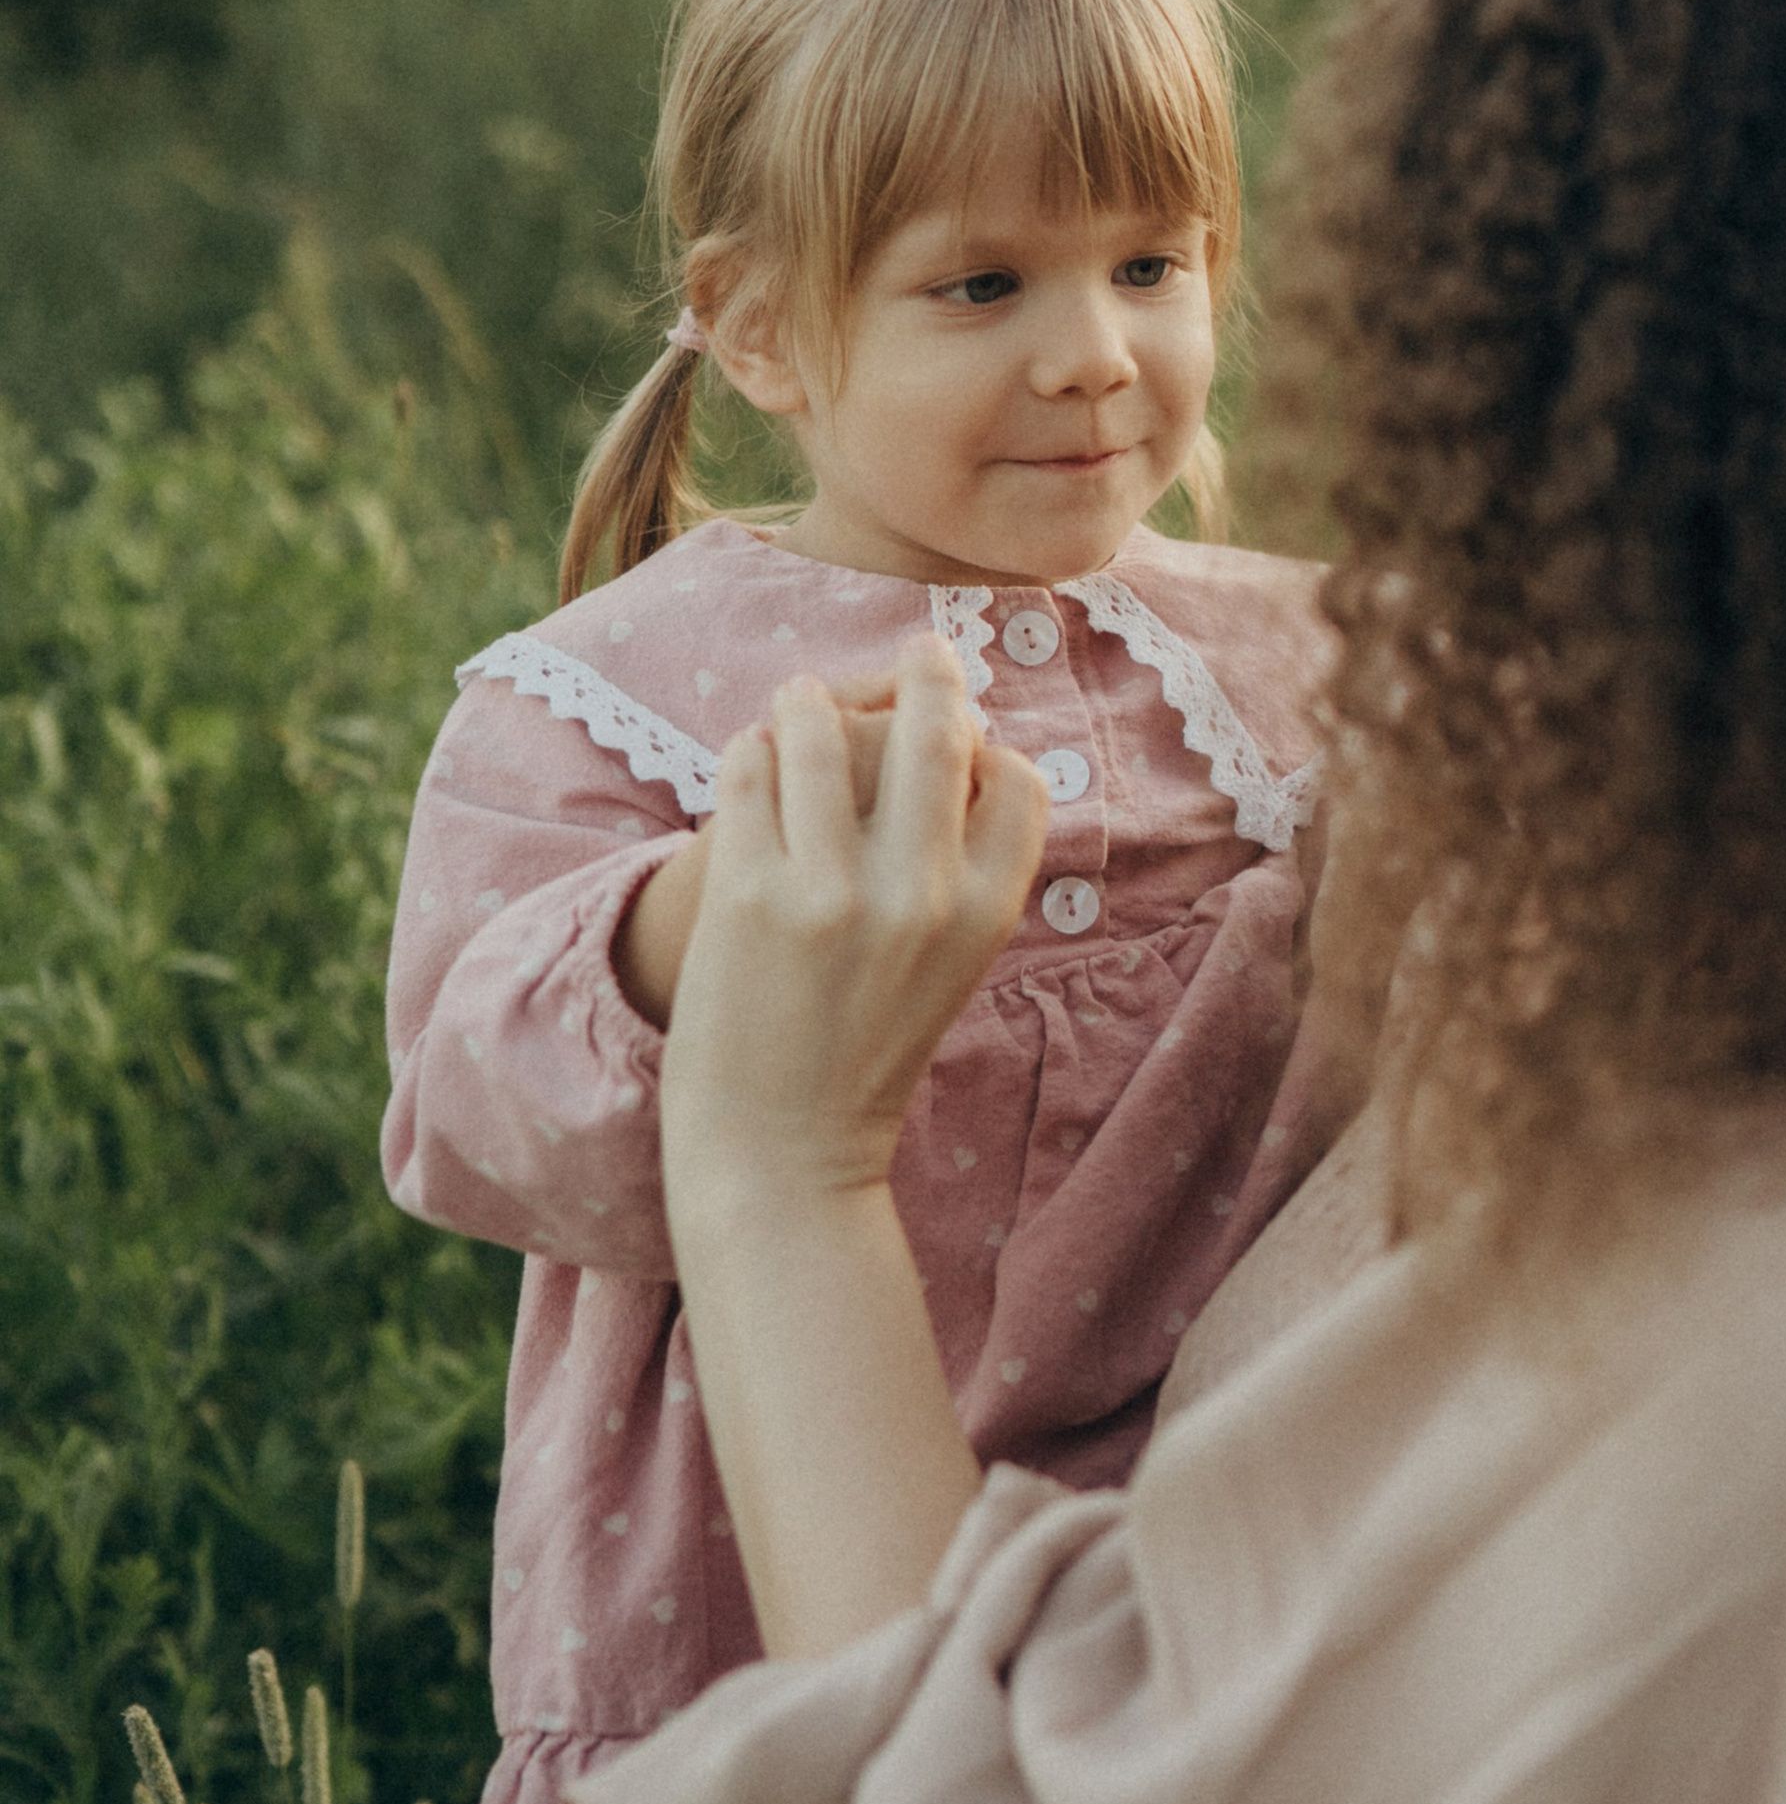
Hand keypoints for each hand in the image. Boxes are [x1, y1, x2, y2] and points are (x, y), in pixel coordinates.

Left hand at [661, 647, 1047, 1208]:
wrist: (780, 1156)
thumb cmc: (864, 1058)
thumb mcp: (949, 971)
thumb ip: (961, 877)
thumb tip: (965, 757)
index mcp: (986, 916)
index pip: (1019, 781)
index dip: (993, 747)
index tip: (966, 732)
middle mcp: (920, 895)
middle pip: (937, 732)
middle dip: (929, 673)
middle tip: (920, 647)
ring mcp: (830, 890)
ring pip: (825, 729)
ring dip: (812, 700)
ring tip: (800, 697)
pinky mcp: (747, 893)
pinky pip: (750, 771)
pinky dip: (752, 751)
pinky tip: (752, 757)